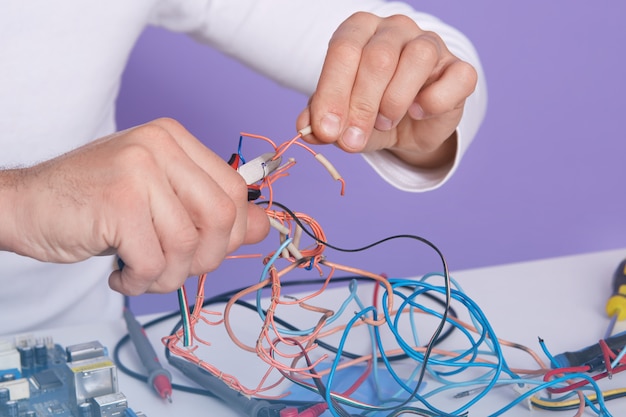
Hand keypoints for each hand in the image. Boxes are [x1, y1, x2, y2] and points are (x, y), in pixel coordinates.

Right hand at [0, 118, 268, 294]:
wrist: (25, 204)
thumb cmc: (94, 204)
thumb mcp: (161, 200)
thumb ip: (211, 209)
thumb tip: (263, 226)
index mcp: (175, 139)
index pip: (234, 191)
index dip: (230, 233)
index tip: (204, 250)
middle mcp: (160, 145)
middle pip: (221, 217)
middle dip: (204, 258)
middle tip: (174, 268)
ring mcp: (139, 170)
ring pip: (187, 244)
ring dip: (167, 275)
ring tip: (142, 273)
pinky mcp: (119, 202)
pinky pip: (153, 260)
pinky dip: (140, 281)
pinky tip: (123, 274)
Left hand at [297, 12, 477, 168]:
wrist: (411, 127)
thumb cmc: (372, 112)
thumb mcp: (343, 120)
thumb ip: (323, 121)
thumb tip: (307, 129)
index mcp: (360, 31)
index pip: (344, 50)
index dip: (332, 93)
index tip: (326, 130)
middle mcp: (395, 30)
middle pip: (378, 57)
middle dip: (361, 106)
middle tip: (352, 140)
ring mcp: (431, 44)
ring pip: (417, 59)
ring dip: (395, 102)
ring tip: (386, 122)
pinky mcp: (459, 68)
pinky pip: (455, 77)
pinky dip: (434, 101)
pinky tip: (419, 111)